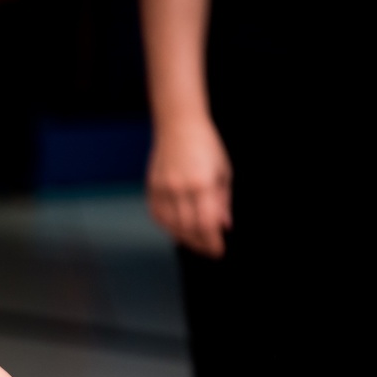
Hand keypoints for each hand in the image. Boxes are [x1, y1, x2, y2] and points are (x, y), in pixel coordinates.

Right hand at [145, 116, 232, 257]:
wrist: (179, 125)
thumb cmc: (206, 146)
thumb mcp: (223, 172)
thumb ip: (223, 201)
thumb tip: (224, 225)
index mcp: (202, 183)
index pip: (207, 223)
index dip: (213, 241)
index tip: (218, 251)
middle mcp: (180, 188)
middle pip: (189, 228)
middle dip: (200, 243)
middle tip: (209, 250)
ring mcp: (163, 188)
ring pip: (171, 225)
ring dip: (184, 238)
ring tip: (195, 242)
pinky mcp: (152, 187)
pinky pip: (158, 216)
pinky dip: (167, 227)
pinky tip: (177, 230)